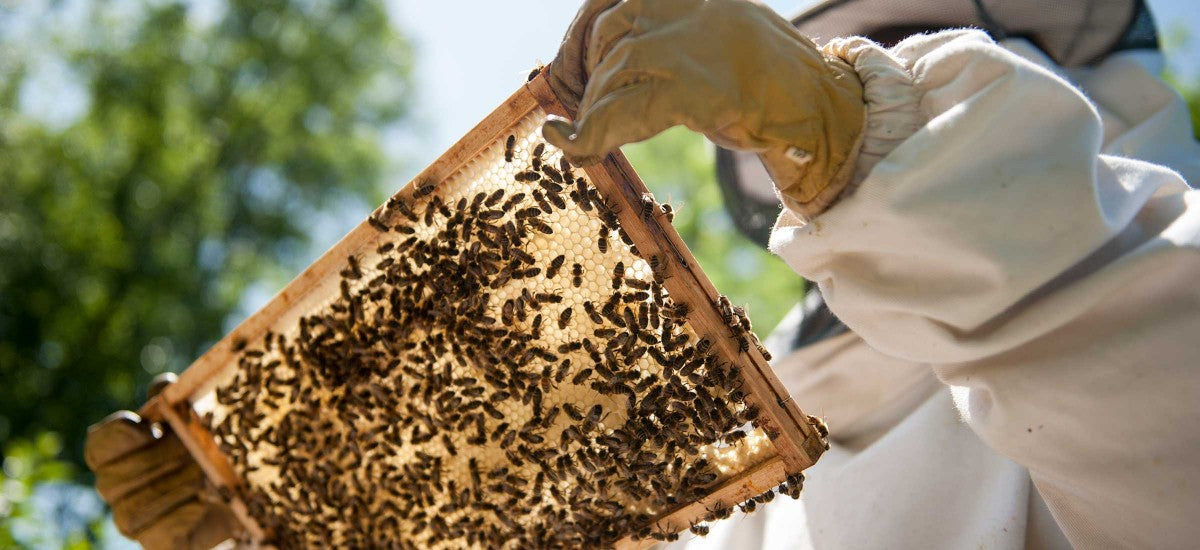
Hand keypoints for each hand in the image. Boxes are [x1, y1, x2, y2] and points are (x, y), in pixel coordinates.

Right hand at [85, 373, 238, 548]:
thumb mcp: (192, 417)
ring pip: (138, 504)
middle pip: (118, 476)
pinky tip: (209, 499)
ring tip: (209, 471)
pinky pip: (161, 530)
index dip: (119, 436)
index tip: (149, 426)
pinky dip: (188, 511)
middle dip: (162, 459)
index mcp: (117, 453)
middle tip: (197, 449)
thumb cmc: (205, 448)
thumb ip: (174, 398)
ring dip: (179, 484)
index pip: (98, 445)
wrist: (238, 496)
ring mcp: (132, 518)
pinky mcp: (157, 542)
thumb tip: (164, 386)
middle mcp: (115, 487)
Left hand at [543, 0, 865, 219]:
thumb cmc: (772, 73)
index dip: (580, 34)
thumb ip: (672, 28)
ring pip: (609, 74)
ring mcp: (684, 47)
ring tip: (591, 133)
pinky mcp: (689, 90)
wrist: (821, 104)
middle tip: (582, 109)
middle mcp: (681, 8)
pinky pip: (620, 113)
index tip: (570, 65)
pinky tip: (572, 144)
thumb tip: (616, 47)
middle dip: (583, 74)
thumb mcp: (718, 29)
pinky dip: (588, 134)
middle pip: (605, 35)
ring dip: (592, 109)